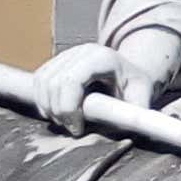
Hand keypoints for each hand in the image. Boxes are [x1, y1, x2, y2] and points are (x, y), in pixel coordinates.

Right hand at [29, 31, 180, 136]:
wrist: (129, 74)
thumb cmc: (135, 88)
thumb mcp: (142, 98)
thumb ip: (135, 113)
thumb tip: (126, 126)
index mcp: (102, 58)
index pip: (71, 80)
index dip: (68, 107)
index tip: (77, 129)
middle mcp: (81, 51)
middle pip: (53, 82)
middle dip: (57, 112)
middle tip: (72, 129)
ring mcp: (67, 53)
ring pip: (42, 81)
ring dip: (47, 107)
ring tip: (65, 122)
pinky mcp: (57, 61)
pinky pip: (39, 80)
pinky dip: (42, 100)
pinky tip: (56, 113)